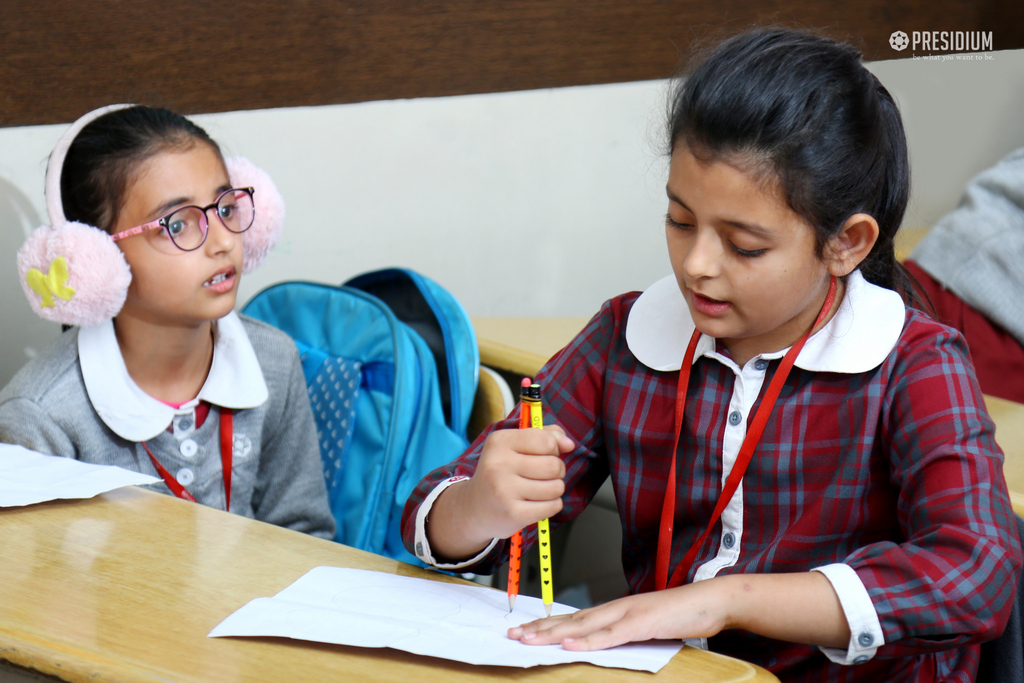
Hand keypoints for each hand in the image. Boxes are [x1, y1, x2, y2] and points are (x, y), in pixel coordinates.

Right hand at [426, 425, 574, 560]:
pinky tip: (537, 504)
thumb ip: (546, 436)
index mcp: (499, 441)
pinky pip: (553, 506)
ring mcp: (504, 490)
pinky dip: (551, 505)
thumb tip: (569, 444)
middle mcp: (498, 464)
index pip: (546, 441)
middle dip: (556, 471)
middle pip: (554, 465)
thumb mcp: (516, 446)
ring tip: (538, 490)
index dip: (553, 449)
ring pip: (556, 487)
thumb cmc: (502, 472)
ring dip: (554, 489)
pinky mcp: (513, 513)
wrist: (475, 508)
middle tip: (542, 475)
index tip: (542, 455)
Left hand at [508, 572, 850, 650]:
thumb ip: (625, 634)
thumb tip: (603, 645)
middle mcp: (616, 609)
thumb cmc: (682, 614)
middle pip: (570, 621)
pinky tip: (568, 645)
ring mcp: (628, 614)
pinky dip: (587, 641)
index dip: (547, 626)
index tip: (523, 631)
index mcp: (616, 611)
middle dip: (539, 629)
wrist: (713, 600)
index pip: (574, 620)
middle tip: (512, 635)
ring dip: (553, 634)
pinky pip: (610, 635)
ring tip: (528, 639)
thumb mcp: (647, 627)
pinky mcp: (642, 623)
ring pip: (583, 627)